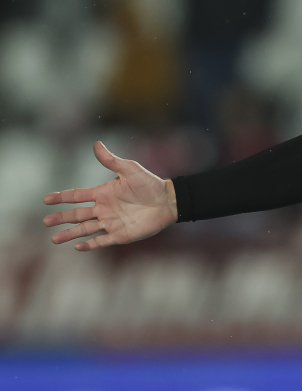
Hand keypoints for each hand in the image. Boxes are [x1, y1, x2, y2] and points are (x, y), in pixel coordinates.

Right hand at [43, 141, 177, 250]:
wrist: (168, 201)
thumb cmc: (149, 183)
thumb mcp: (129, 169)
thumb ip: (111, 160)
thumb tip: (96, 143)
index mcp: (102, 193)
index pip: (77, 196)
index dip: (61, 197)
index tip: (45, 199)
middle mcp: (103, 209)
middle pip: (77, 215)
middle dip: (61, 218)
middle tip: (46, 222)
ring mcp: (111, 222)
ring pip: (85, 229)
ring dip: (70, 234)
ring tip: (54, 239)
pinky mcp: (120, 234)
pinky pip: (102, 240)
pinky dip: (90, 244)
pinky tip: (78, 247)